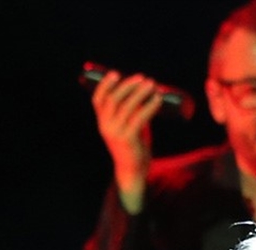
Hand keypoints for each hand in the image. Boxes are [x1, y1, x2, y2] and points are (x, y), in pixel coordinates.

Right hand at [90, 68, 162, 213]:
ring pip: (127, 106)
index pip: (98, 99)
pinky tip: (158, 100)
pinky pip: (139, 117)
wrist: (132, 171)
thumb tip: (144, 94)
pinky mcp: (128, 138)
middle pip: (114, 99)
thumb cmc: (132, 147)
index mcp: (102, 122)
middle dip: (129, 86)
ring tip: (153, 85)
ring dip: (141, 93)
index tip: (116, 73)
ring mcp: (115, 132)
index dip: (105, 85)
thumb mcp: (128, 127)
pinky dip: (150, 106)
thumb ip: (131, 113)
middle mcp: (105, 125)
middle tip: (144, 78)